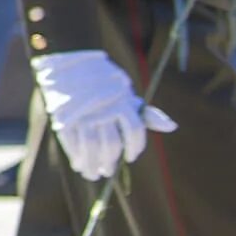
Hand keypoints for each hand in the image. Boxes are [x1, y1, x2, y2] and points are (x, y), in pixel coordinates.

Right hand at [31, 49, 176, 182]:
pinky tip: (79, 164)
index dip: (135, 147)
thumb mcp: (125, 95)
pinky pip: (72, 142)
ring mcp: (82, 113)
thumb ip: (145, 114)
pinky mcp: (63, 116)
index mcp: (122, 101)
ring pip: (90, 147)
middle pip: (111, 144)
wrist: (69, 61)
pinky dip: (76, 156)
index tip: (131, 157)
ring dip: (92, 165)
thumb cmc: (103, 83)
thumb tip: (172, 127)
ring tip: (92, 174)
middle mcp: (103, 108)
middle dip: (110, 162)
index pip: (134, 130)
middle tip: (107, 171)